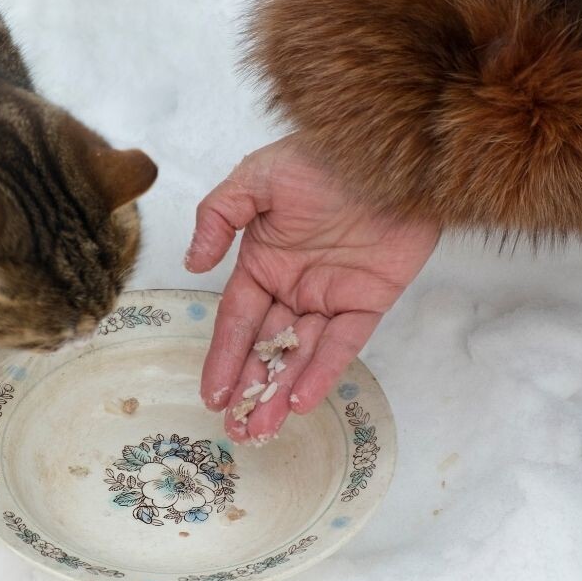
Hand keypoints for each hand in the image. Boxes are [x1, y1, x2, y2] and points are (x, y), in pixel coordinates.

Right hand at [186, 136, 439, 442]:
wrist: (389, 150)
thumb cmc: (320, 156)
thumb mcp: (257, 177)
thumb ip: (219, 216)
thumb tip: (192, 265)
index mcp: (263, 261)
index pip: (237, 320)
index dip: (224, 358)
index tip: (212, 396)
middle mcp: (295, 286)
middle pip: (268, 347)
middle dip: (252, 389)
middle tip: (237, 430)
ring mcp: (332, 296)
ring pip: (302, 354)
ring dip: (283, 391)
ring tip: (264, 428)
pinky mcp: (369, 300)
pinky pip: (343, 342)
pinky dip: (323, 370)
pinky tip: (302, 399)